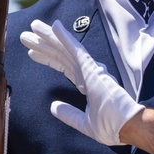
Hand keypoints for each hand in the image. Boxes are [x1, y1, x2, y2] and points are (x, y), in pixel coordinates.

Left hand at [20, 19, 143, 145]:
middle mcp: (87, 72)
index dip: (48, 58)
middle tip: (25, 35)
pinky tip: (55, 27)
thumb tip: (54, 107)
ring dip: (49, 37)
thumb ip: (69, 114)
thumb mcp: (84, 123)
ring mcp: (90, 69)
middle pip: (61, 54)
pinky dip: (65, 38)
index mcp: (87, 84)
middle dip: (43, 44)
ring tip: (33, 26)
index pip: (63, 66)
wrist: (127, 127)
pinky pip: (76, 50)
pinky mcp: (92, 69)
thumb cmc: (112, 126)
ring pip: (65, 49)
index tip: (31, 53)